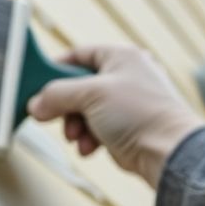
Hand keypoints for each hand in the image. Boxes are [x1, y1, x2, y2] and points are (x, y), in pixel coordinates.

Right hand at [26, 45, 204, 187]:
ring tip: (78, 138)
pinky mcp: (127, 126)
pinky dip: (89, 138)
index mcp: (121, 56)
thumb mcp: (90, 95)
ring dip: (75, 126)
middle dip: (65, 107)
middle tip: (54, 118)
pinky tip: (90, 148)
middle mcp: (126, 75)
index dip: (56, 68)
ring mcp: (127, 102)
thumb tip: (35, 104)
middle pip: (79, 86)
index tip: (38, 85)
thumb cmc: (140, 114)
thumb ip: (56, 95)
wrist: (169, 152)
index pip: (79, 54)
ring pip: (85, 110)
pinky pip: (96, 128)